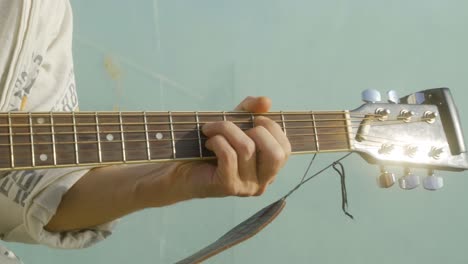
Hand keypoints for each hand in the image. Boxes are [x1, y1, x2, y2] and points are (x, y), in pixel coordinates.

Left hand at [175, 96, 290, 197]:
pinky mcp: (228, 186)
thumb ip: (251, 110)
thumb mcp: (235, 124)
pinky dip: (217, 141)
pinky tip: (208, 142)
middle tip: (235, 125)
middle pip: (275, 153)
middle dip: (256, 130)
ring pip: (247, 148)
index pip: (285, 149)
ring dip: (226, 129)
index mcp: (269, 170)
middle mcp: (262, 183)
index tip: (253, 119)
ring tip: (211, 129)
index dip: (272, 128)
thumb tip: (266, 101)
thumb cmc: (212, 146)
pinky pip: (229, 155)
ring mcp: (246, 187)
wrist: (180, 170)